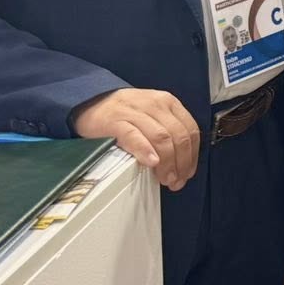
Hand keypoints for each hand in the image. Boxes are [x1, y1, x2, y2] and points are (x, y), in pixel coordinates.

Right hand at [72, 87, 201, 189]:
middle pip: (178, 136)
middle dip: (181, 163)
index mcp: (168, 103)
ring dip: (167, 162)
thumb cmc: (126, 114)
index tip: (187, 173)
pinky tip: (151, 163)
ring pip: (161, 137)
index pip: (190, 130)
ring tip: (165, 178)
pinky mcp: (115, 121)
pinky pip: (134, 136)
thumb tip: (181, 164)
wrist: (91, 103)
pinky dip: (145, 150)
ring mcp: (135, 112)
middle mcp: (155, 104)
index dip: (192, 155)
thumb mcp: (152, 116)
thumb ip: (168, 133)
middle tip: (176, 181)